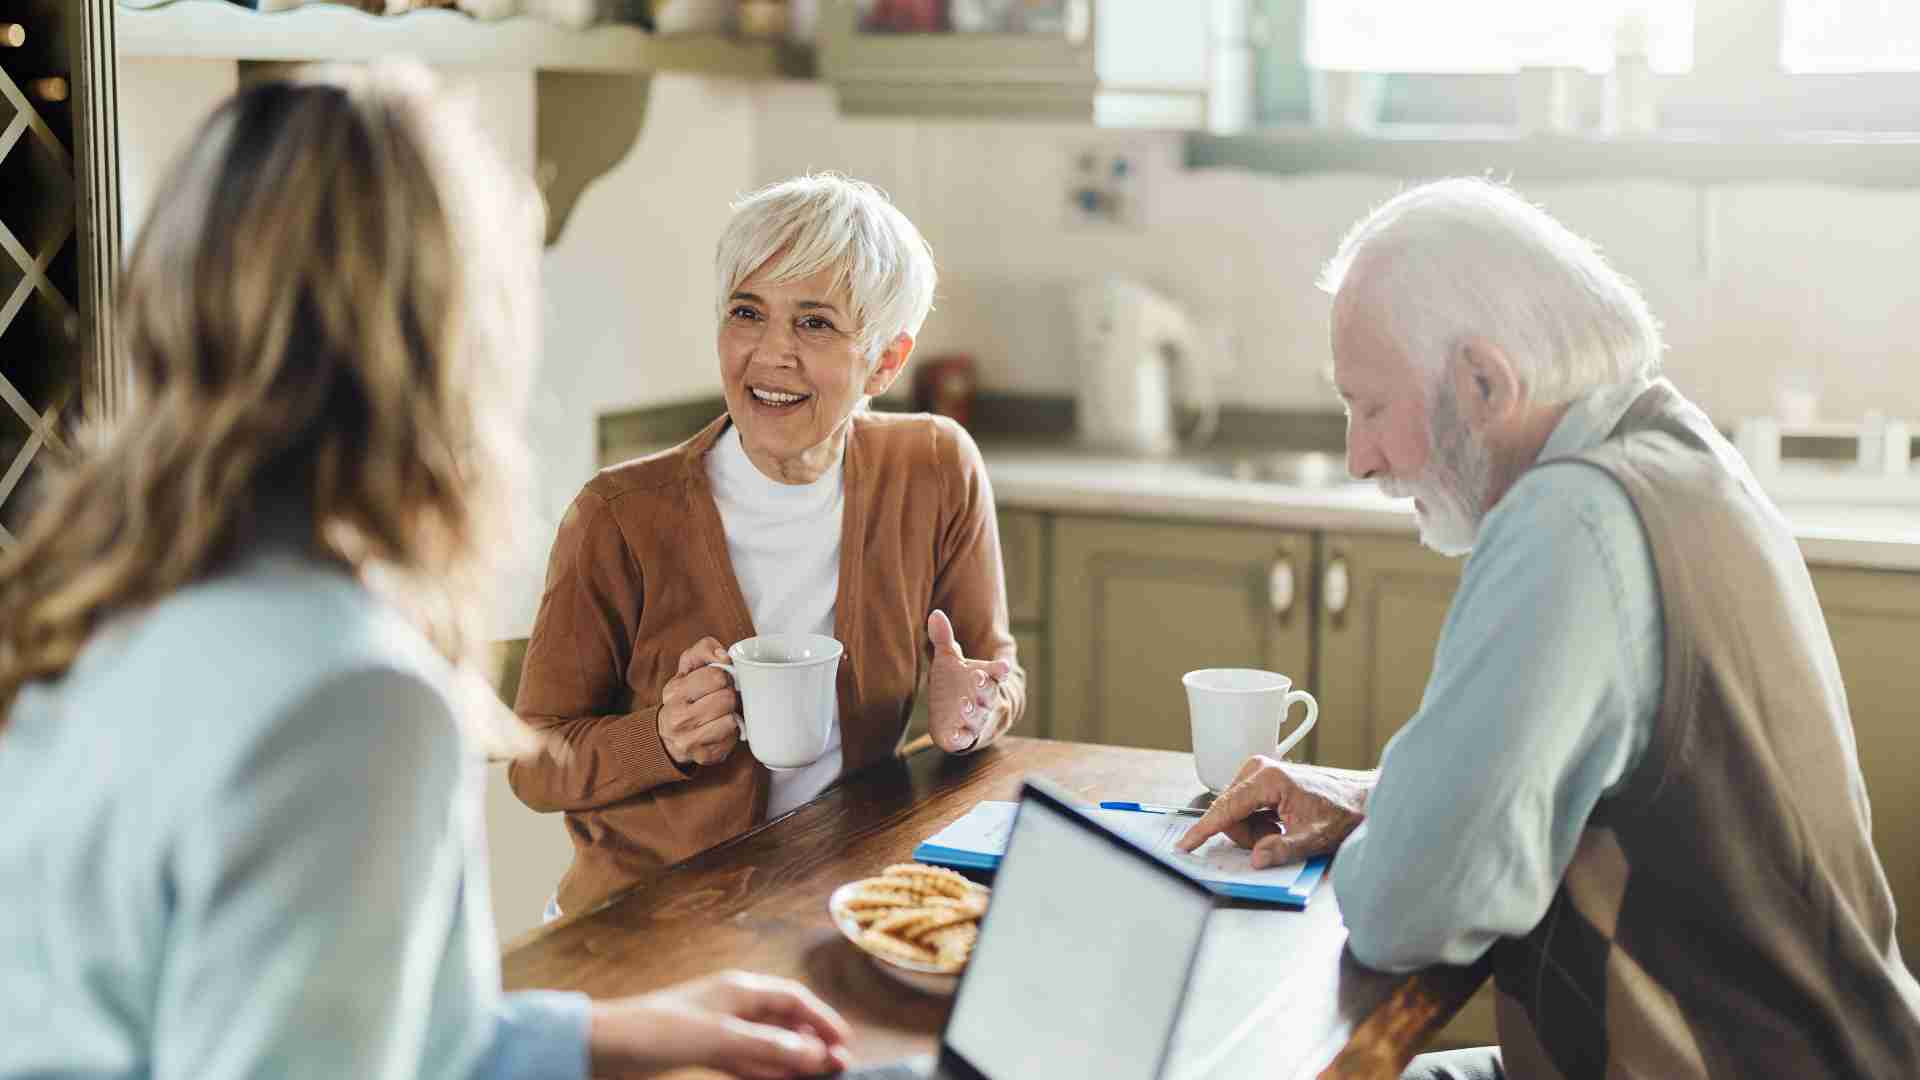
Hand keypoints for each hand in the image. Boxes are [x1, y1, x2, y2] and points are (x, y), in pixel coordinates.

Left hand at [589, 969, 853, 1078]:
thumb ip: (768, 1047)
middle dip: (811, 1043)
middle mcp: (733, 1006)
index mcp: (739, 989)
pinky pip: (746, 1062)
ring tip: (816, 1079)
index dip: (822, 1019)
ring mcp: (719, 1030)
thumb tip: (815, 1055)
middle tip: (836, 1069)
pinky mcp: (704, 1052)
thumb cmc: (658, 1030)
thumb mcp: (718, 1037)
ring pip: (767, 1045)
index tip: (845, 1044)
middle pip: (784, 1022)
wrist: (603, 1047)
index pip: (794, 999)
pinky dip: (765, 1072)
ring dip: (791, 1061)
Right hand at [658, 637, 738, 766]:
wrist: (668, 735)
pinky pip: (732, 739)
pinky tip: (720, 729)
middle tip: (722, 698)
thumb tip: (724, 656)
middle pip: (726, 698)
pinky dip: (731, 732)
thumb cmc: (685, 696)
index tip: (719, 681)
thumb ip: (704, 649)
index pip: (716, 676)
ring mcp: (689, 740)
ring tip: (722, 713)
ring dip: (731, 714)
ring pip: (730, 720)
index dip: (724, 676)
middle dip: (729, 696)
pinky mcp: (704, 756)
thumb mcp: (688, 667)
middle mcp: (677, 717)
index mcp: (674, 691)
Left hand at [925, 610, 1010, 753]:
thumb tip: (935, 614)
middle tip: (979, 678)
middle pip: (990, 696)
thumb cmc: (958, 684)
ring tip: (964, 705)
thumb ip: (944, 639)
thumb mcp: (950, 661)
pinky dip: (959, 739)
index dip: (999, 670)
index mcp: (987, 680)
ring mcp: (976, 721)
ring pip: (979, 719)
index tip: (1002, 666)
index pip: (998, 673)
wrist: (957, 717)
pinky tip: (952, 736)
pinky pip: (963, 740)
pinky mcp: (963, 738)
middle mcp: (987, 702)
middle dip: (986, 688)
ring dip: (973, 713)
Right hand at [1175, 756, 1371, 868]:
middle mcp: (1258, 769)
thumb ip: (1284, 849)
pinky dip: (1256, 822)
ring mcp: (1258, 771)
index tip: (1186, 845)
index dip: (1204, 830)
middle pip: (1228, 813)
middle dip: (1246, 835)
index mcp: (1268, 779)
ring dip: (1252, 829)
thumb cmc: (1341, 813)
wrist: (1358, 798)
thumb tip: (1258, 859)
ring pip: (1233, 812)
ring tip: (1281, 830)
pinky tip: (1278, 822)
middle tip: (1275, 840)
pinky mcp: (1260, 777)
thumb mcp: (1314, 838)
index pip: (1226, 809)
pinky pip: (1242, 807)